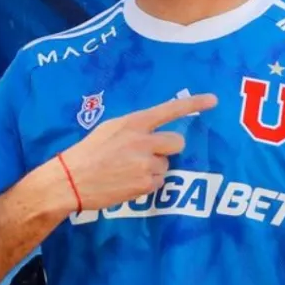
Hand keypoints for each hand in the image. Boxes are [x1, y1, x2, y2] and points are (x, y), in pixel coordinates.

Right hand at [52, 93, 217, 211]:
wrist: (70, 181)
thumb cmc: (88, 152)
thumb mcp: (110, 129)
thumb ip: (135, 128)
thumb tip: (155, 131)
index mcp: (133, 122)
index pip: (169, 110)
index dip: (193, 105)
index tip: (214, 100)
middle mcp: (143, 141)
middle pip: (177, 142)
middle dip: (167, 149)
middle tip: (148, 154)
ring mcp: (146, 164)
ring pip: (166, 165)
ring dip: (153, 168)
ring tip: (128, 170)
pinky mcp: (144, 184)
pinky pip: (158, 182)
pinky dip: (147, 183)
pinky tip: (127, 182)